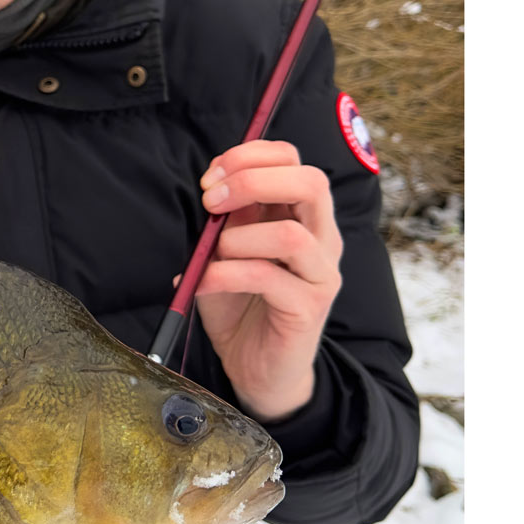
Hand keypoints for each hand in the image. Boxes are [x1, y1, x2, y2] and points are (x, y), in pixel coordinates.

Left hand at [191, 141, 342, 421]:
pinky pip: (268, 279)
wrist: (256, 366)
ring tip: (212, 254)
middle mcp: (320, 238)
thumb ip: (224, 220)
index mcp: (300, 214)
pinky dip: (225, 275)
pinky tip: (203, 282)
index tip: (211, 177)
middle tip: (211, 202)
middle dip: (252, 181)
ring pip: (292, 235)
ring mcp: (320, 274)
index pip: (293, 160)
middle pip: (310, 182)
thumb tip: (211, 188)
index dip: (250, 157)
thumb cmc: (240, 303)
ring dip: (238, 238)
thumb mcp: (225, 252)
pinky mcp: (308, 308)